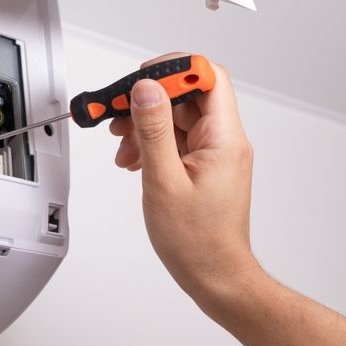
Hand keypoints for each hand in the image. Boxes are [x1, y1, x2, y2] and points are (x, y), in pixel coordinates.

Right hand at [109, 54, 259, 307]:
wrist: (214, 275)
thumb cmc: (197, 241)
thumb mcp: (164, 180)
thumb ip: (154, 130)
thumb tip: (146, 89)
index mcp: (224, 139)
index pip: (208, 78)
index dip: (174, 69)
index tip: (143, 78)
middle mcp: (225, 141)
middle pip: (188, 96)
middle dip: (149, 101)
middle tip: (120, 112)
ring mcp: (215, 154)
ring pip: (178, 118)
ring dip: (146, 125)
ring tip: (124, 145)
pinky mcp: (204, 166)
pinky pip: (177, 140)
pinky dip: (152, 143)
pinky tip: (134, 160)